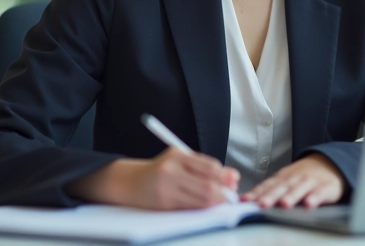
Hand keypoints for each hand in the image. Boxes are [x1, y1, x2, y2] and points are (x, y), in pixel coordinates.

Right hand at [68, 148, 239, 209]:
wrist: (131, 183)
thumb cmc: (161, 170)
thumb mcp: (180, 160)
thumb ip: (204, 167)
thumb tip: (233, 177)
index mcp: (176, 154)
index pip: (210, 167)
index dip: (225, 177)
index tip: (232, 182)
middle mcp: (170, 170)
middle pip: (207, 186)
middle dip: (224, 194)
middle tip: (230, 196)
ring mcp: (166, 188)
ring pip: (201, 201)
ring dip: (216, 203)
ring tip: (220, 201)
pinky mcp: (164, 204)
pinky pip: (191, 208)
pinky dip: (203, 208)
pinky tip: (204, 206)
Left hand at [241, 154, 343, 208]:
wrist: (331, 163)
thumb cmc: (304, 175)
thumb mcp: (286, 179)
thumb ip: (270, 189)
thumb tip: (246, 200)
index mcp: (283, 176)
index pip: (268, 184)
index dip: (257, 193)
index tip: (246, 201)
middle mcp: (295, 177)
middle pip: (282, 187)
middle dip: (271, 195)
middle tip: (262, 204)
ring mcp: (311, 181)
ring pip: (300, 188)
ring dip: (291, 196)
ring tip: (284, 204)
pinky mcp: (326, 187)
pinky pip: (320, 192)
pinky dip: (315, 198)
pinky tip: (309, 204)